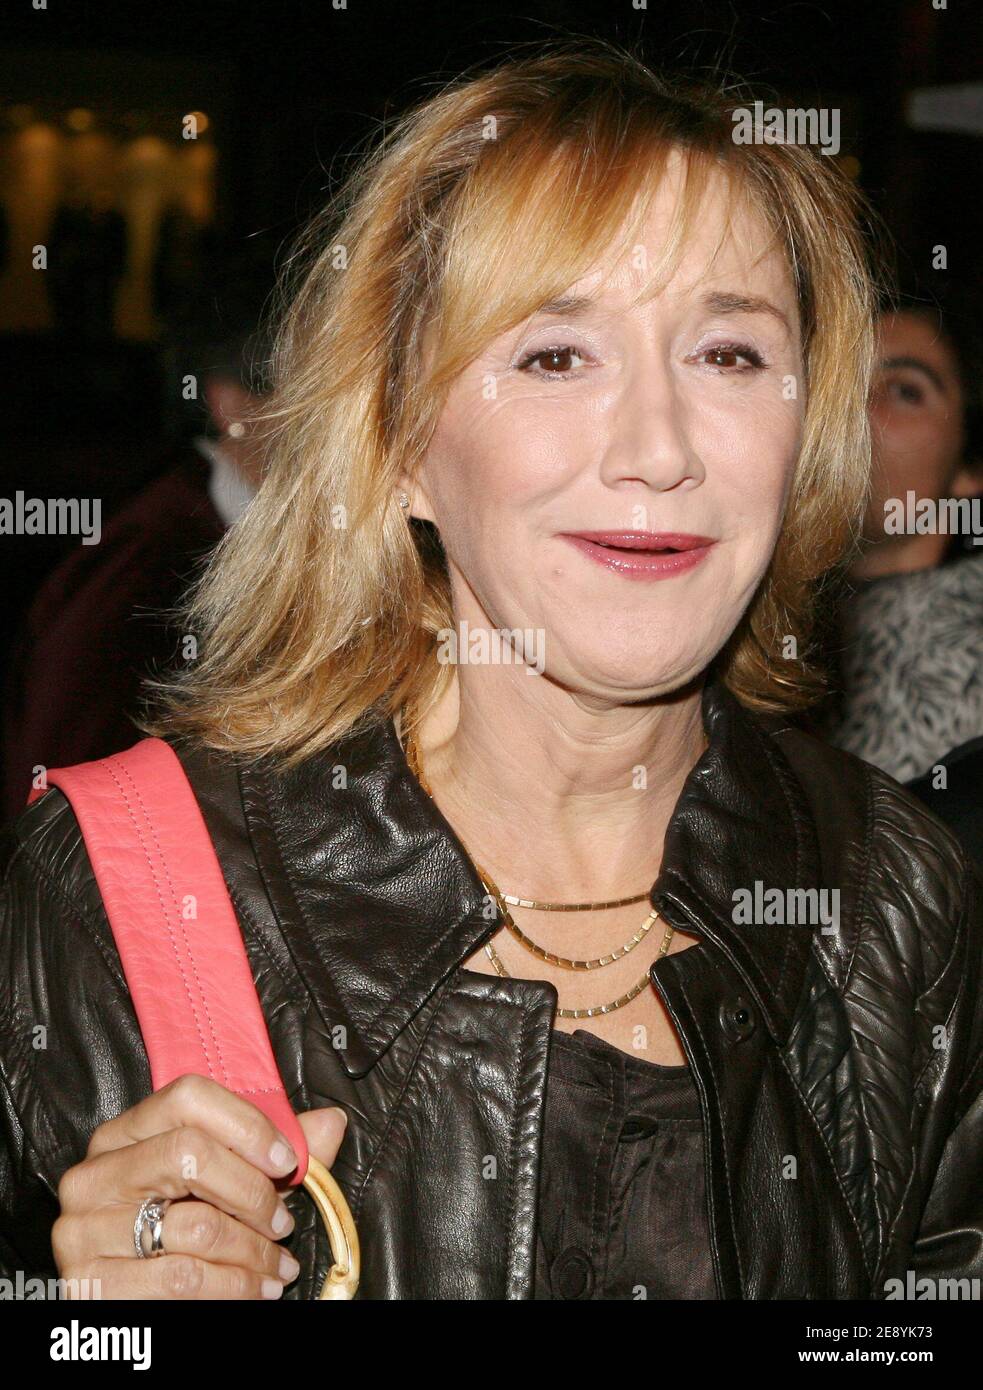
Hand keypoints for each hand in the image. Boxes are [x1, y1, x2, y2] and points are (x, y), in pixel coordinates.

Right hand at [51, 1074, 347, 1298]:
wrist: (121, 1304)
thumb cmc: (176, 1229)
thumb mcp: (220, 1183)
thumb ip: (272, 1153)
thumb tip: (331, 1122)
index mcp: (125, 1133)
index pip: (188, 1097)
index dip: (246, 1125)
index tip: (286, 1160)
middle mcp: (97, 1172)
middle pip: (190, 1153)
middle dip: (253, 1193)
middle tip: (282, 1223)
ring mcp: (85, 1226)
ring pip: (194, 1227)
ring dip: (253, 1253)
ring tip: (278, 1267)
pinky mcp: (87, 1282)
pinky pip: (181, 1280)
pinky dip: (233, 1288)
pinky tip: (255, 1290)